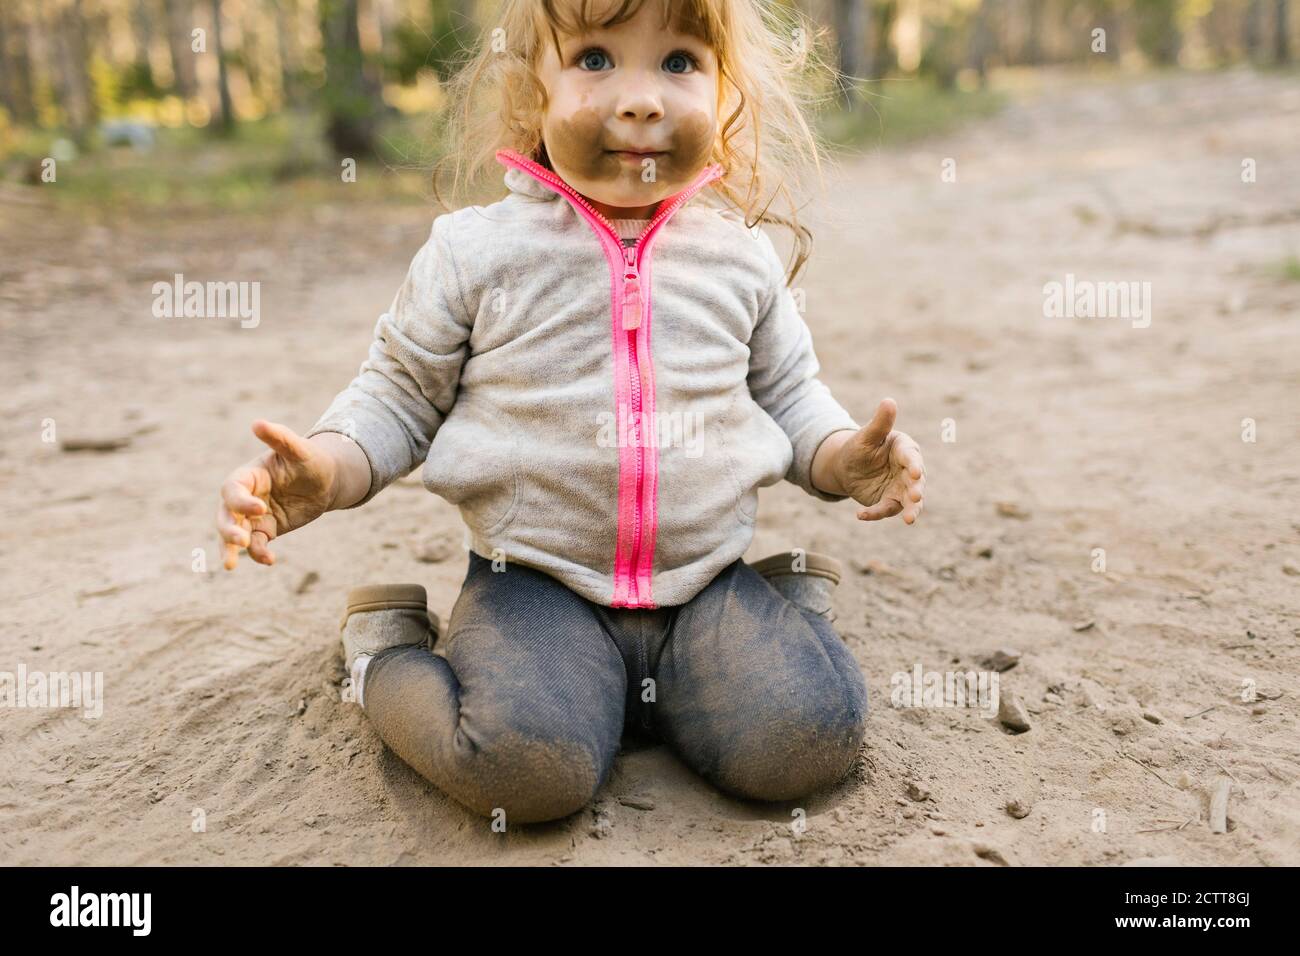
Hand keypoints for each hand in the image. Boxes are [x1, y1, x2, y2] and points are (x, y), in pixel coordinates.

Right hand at [215, 420, 338, 568]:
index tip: (260, 509)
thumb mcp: (300, 449)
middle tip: (241, 541)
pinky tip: (269, 560)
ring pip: (233, 533)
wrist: (327, 481)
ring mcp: (253, 515)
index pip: (232, 488)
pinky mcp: (265, 530)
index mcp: (248, 475)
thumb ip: (280, 438)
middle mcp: (246, 496)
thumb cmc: (312, 460)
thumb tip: (257, 423)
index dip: (240, 500)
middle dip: (227, 529)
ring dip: (231, 547)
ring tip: (231, 564)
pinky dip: (258, 554)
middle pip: (225, 514)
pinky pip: (256, 545)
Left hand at [831, 398, 924, 523]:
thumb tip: (889, 401)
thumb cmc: (860, 446)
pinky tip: (860, 515)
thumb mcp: (867, 436)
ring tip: (909, 519)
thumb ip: (880, 423)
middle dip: (917, 490)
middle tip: (916, 497)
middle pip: (917, 482)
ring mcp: (902, 488)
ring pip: (910, 501)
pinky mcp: (891, 502)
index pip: (912, 457)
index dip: (913, 465)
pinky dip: (875, 514)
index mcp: (905, 449)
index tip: (915, 473)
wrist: (847, 467)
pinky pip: (886, 510)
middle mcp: (908, 470)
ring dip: (911, 509)